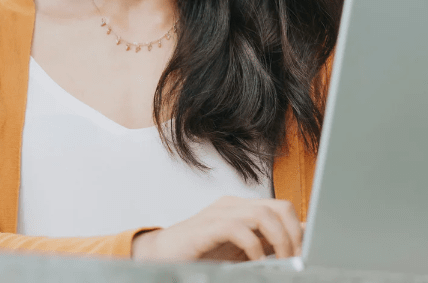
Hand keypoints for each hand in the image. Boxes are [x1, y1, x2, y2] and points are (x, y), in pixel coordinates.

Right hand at [132, 196, 302, 262]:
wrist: (159, 258)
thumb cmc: (201, 255)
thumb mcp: (240, 252)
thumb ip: (264, 245)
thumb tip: (298, 248)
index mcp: (244, 209)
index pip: (283, 208)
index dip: (300, 231)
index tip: (309, 255)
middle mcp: (234, 206)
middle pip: (279, 206)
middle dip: (294, 235)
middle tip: (297, 260)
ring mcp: (220, 214)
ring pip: (263, 214)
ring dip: (279, 241)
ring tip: (282, 264)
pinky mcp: (206, 228)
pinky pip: (238, 229)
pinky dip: (253, 247)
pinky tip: (255, 264)